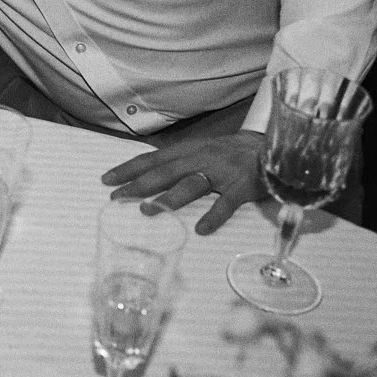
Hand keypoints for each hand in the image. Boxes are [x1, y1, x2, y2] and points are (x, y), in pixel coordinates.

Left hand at [100, 130, 265, 234]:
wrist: (269, 146)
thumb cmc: (228, 152)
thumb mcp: (200, 150)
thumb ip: (177, 161)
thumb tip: (147, 174)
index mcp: (189, 149)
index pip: (153, 159)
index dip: (129, 168)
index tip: (107, 179)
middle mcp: (201, 158)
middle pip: (166, 171)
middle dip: (139, 184)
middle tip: (117, 197)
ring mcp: (221, 173)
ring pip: (191, 184)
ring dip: (169, 198)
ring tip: (148, 211)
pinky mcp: (241, 187)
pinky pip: (226, 204)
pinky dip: (214, 216)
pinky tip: (201, 229)